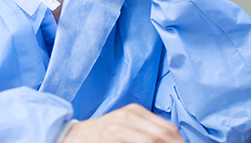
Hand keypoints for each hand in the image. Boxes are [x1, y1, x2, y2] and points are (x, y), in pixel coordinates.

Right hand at [62, 104, 184, 142]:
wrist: (71, 136)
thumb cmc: (100, 136)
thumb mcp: (124, 126)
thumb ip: (145, 130)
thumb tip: (173, 139)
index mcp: (134, 111)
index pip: (169, 129)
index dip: (180, 142)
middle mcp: (128, 116)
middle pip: (163, 135)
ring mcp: (118, 127)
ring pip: (153, 140)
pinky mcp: (109, 137)